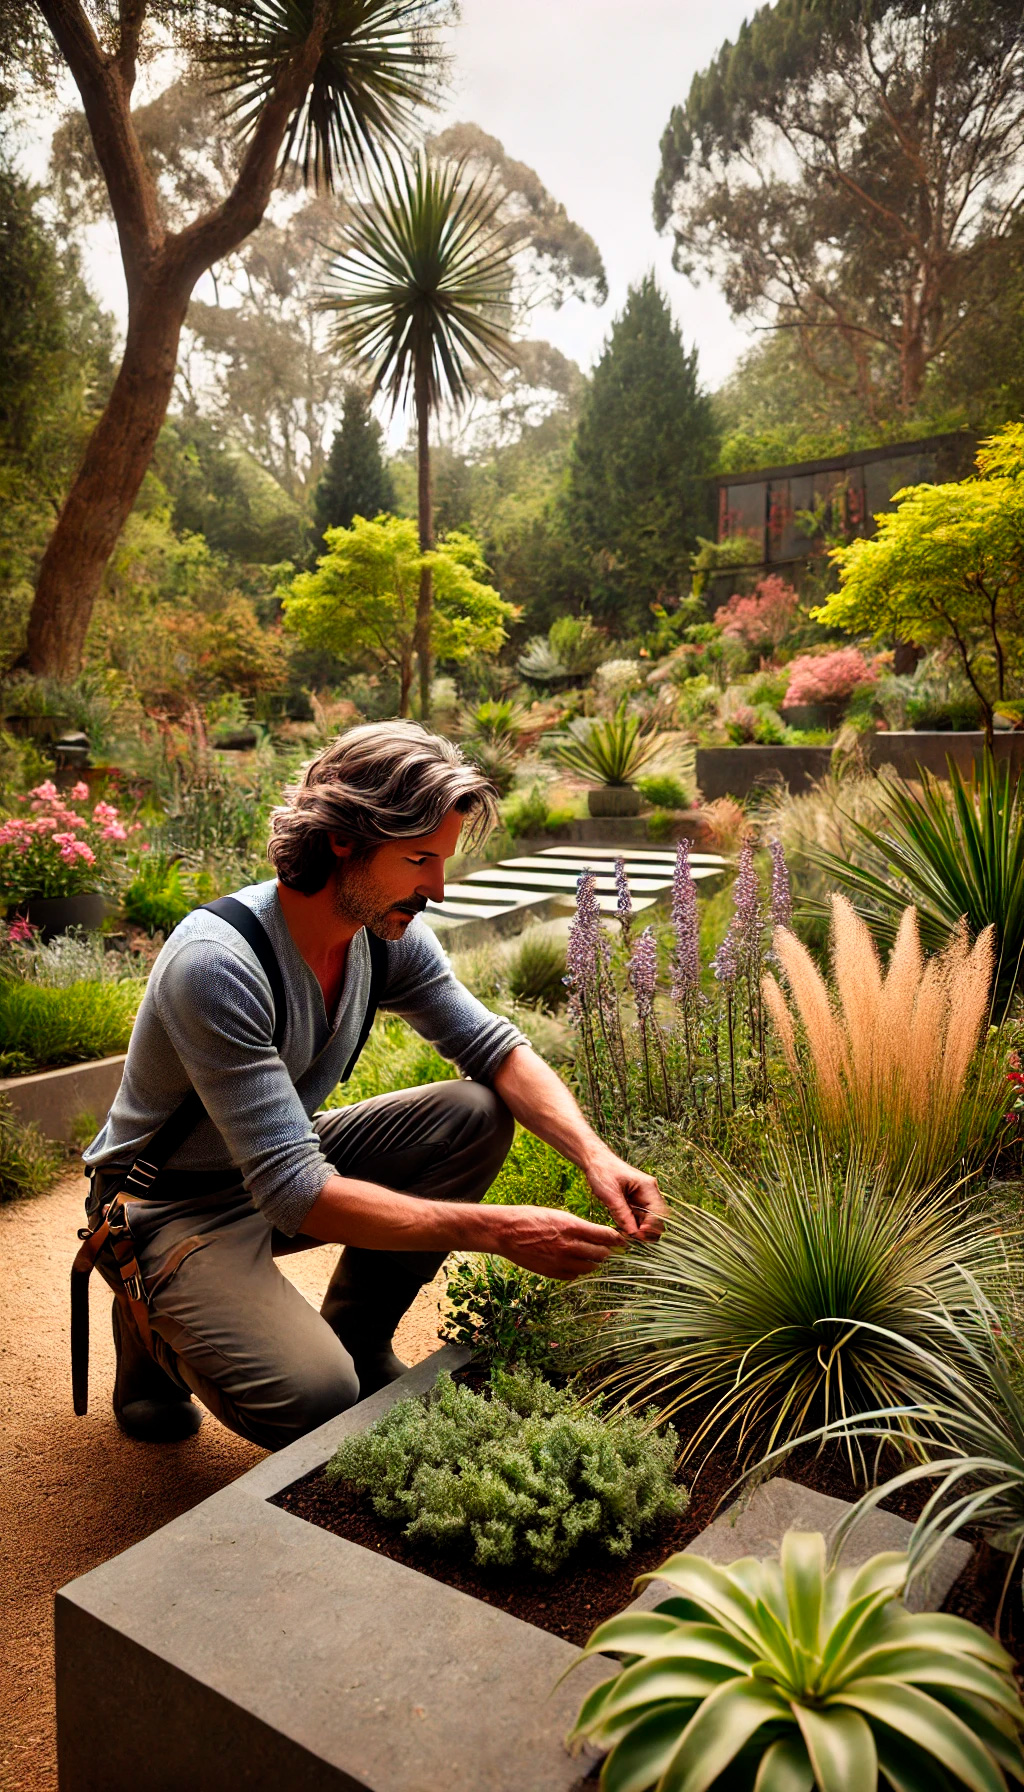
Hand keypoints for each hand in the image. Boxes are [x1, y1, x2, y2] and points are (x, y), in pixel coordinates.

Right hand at [484, 1205, 623, 1281]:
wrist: (505, 1232)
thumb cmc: (530, 1218)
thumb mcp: (558, 1215)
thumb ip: (579, 1227)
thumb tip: (598, 1235)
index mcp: (572, 1227)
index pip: (606, 1236)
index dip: (618, 1239)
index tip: (624, 1241)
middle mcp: (569, 1246)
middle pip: (602, 1255)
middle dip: (608, 1252)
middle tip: (611, 1250)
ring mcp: (561, 1262)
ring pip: (590, 1268)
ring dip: (594, 1262)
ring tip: (592, 1257)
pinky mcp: (552, 1273)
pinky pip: (574, 1275)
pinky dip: (578, 1270)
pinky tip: (574, 1263)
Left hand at [584, 1146, 666, 1242]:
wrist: (595, 1160)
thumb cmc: (602, 1172)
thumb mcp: (610, 1194)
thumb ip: (622, 1214)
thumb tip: (633, 1234)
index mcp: (648, 1187)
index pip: (660, 1213)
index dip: (651, 1228)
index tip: (636, 1235)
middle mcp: (651, 1193)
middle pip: (659, 1219)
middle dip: (647, 1231)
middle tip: (631, 1237)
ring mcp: (645, 1198)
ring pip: (650, 1221)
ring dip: (641, 1230)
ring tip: (626, 1233)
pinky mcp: (637, 1202)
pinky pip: (641, 1218)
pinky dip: (635, 1225)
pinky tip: (624, 1228)